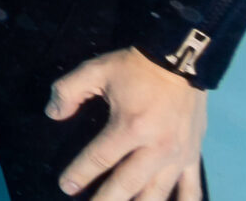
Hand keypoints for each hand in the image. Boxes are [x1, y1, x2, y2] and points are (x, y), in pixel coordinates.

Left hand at [48, 48, 206, 199]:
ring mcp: (178, 155)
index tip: (66, 186)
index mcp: (130, 127)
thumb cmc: (136, 67)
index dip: (79, 174)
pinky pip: (192, 188)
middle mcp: (156, 147)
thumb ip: (68, 91)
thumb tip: (52, 114)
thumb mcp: (96, 70)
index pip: (99, 158)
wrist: (181, 59)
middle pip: (127, 185)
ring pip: (157, 193)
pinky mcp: (194, 155)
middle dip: (106, 200)